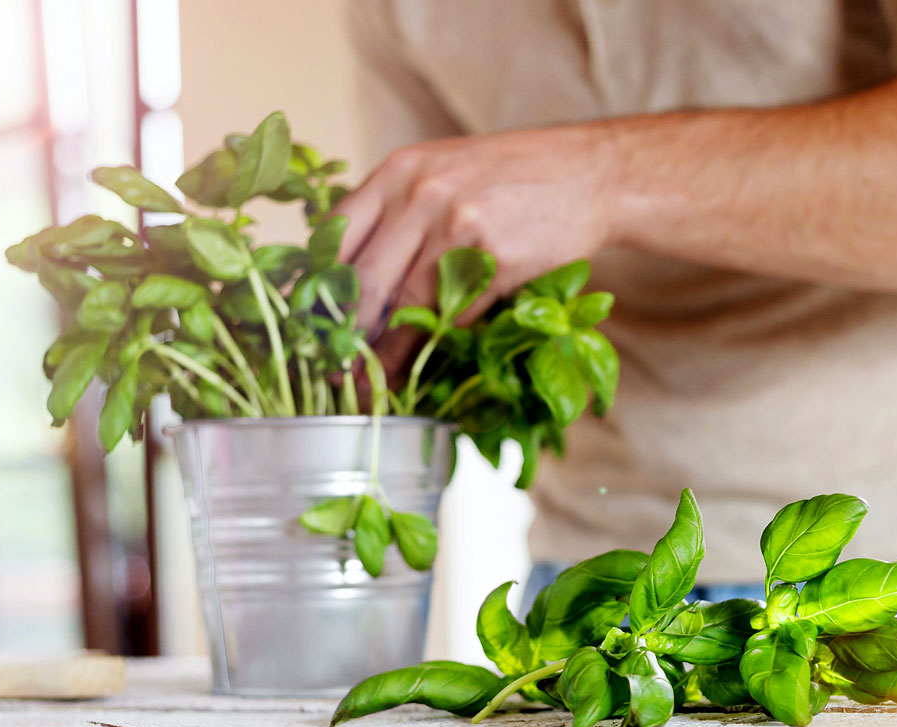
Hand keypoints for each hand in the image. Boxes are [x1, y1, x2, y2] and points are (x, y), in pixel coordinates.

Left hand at [335, 124, 618, 362]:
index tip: (305, 329)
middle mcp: (419, 192)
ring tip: (365, 386)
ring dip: (381, 354)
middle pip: (362, 276)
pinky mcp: (495, 256)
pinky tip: (417, 373)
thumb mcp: (445, 173)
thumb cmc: (516, 178)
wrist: (590, 173)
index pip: (334, 234)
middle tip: (325, 370)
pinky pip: (449, 316)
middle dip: (340, 334)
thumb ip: (401, 211)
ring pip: (402, 304)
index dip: (316, 289)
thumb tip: (354, 274)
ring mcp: (457, 223)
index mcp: (399, 171)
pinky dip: (429, 352)